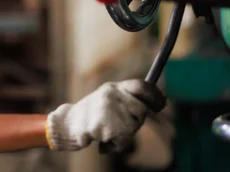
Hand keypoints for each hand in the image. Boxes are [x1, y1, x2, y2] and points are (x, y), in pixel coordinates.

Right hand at [45, 79, 165, 151]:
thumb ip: (126, 98)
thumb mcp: (108, 100)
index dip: (154, 95)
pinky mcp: (104, 123)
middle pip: (140, 110)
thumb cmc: (90, 116)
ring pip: (133, 125)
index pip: (141, 86)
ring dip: (125, 135)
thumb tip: (154, 102)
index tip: (162, 104)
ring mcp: (107, 108)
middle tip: (122, 126)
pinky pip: (124, 139)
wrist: (68, 125)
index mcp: (113, 87)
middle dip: (135, 121)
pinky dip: (117, 145)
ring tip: (109, 134)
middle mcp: (111, 94)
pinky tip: (104, 142)